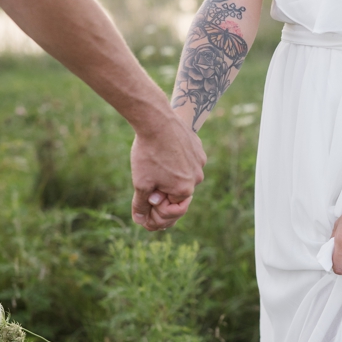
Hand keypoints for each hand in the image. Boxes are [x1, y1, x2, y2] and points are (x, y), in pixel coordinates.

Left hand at [130, 115, 205, 230]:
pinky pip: (188, 160)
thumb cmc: (148, 154)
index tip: (147, 207)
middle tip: (149, 187)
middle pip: (179, 192)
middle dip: (164, 194)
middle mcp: (197, 178)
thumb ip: (142, 204)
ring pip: (184, 175)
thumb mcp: (140, 183)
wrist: (157, 121)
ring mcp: (200, 162)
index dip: (159, 211)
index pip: (173, 208)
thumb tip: (141, 220)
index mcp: (185, 190)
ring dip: (170, 176)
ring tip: (154, 165)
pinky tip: (163, 153)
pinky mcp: (198, 148)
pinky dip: (176, 161)